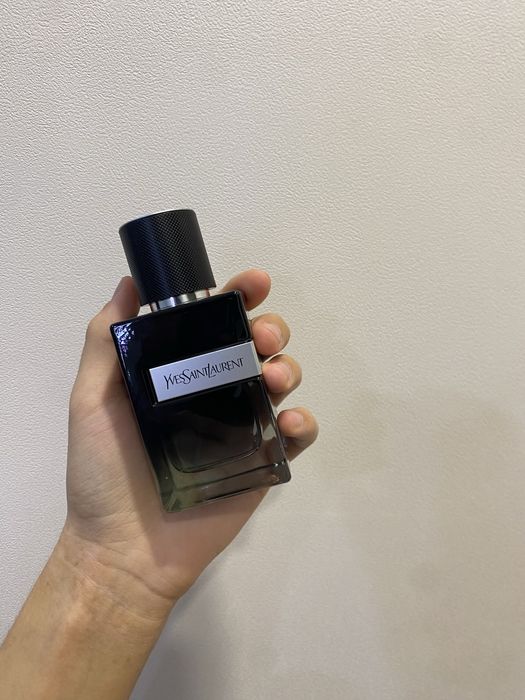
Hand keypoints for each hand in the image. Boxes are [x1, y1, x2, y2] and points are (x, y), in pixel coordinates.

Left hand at [64, 270, 317, 608]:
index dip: (238, 296)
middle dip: (270, 328)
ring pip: (283, 380)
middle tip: (260, 337)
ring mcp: (242, 426)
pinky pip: (296, 435)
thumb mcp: (92, 399)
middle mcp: (215, 391)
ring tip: (273, 377)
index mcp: (180, 372)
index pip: (214, 322)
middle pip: (257, 345)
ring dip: (288, 367)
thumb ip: (106, 341)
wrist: (125, 548)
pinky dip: (302, 422)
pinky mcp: (262, 461)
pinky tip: (288, 423)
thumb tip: (130, 283)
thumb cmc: (104, 472)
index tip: (251, 282)